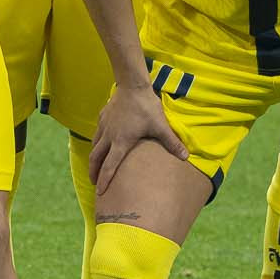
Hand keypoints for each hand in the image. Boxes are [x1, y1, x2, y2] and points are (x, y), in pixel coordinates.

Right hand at [88, 78, 186, 192]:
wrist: (132, 85)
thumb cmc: (146, 107)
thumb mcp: (161, 126)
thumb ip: (172, 142)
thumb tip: (186, 157)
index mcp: (121, 142)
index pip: (110, 166)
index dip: (105, 180)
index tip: (100, 193)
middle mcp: (109, 136)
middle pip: (96, 158)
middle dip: (93, 172)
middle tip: (94, 184)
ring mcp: (104, 126)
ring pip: (94, 146)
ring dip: (93, 158)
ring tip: (94, 167)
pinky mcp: (102, 117)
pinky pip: (97, 133)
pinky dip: (97, 143)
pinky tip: (100, 143)